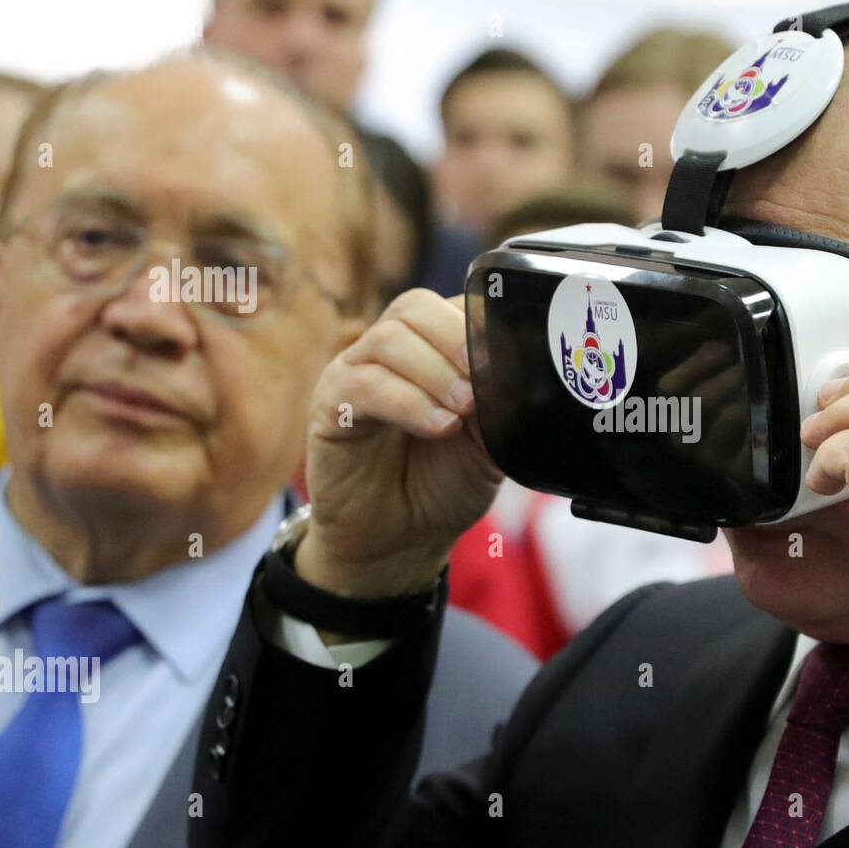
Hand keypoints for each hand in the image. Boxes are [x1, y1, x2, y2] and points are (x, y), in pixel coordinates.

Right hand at [295, 289, 501, 597]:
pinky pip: (363, 384)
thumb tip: (517, 373)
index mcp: (431, 350)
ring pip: (388, 340)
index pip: (452, 305)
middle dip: (456, 338)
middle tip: (482, 382)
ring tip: (463, 410)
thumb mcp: (489, 444)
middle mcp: (389, 353)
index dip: (482, 323)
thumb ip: (500, 404)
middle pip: (414, 307)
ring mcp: (355, 374)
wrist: (403, 542)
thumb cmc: (444, 485)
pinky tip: (438, 427)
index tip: (509, 358)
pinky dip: (408, 402)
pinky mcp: (330, 407)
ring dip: (434, 371)